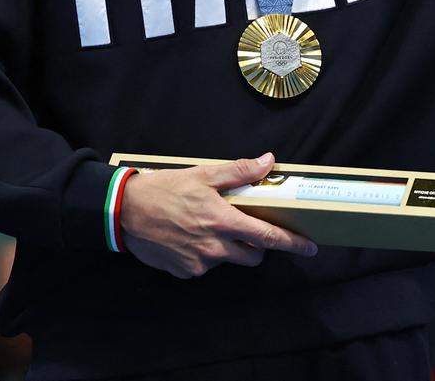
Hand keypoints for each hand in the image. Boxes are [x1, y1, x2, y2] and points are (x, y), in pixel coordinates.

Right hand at [118, 155, 317, 277]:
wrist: (124, 211)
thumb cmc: (165, 190)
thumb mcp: (204, 174)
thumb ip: (240, 172)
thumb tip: (268, 162)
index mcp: (224, 221)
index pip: (268, 237)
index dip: (292, 243)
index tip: (310, 248)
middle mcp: (215, 247)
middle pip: (252, 255)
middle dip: (256, 245)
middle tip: (244, 227)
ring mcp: (199, 263)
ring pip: (228, 260)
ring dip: (227, 248)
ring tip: (207, 226)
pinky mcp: (184, 272)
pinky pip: (204, 266)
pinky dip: (204, 254)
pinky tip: (189, 237)